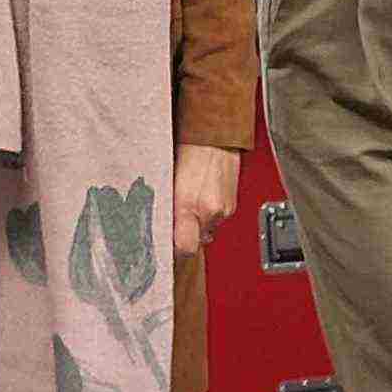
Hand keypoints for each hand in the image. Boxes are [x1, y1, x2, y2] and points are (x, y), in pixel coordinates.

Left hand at [168, 142, 247, 261]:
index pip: (184, 248)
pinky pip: (216, 220)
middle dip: (184, 234)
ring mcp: (223, 211)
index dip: (175, 251)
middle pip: (195, 242)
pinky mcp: (231, 207)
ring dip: (197, 223)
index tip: (166, 248)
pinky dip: (207, 214)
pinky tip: (201, 197)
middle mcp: (208, 211)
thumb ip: (166, 207)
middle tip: (175, 219)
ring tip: (191, 201)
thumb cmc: (189, 153)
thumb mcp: (168, 180)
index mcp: (187, 204)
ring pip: (206, 231)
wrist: (215, 140)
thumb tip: (160, 227)